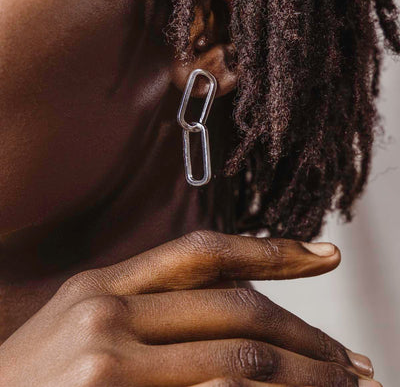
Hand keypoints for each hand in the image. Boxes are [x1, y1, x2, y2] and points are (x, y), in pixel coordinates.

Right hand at [0, 231, 378, 385]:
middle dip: (305, 334)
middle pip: (235, 308)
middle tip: (350, 360)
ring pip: (238, 357)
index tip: (324, 253)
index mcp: (102, 284)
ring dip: (301, 373)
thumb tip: (232, 302)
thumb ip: (148, 308)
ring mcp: (106, 362)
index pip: (204, 252)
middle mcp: (106, 311)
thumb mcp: (81, 324)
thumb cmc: (28, 381)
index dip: (270, 248)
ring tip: (343, 386)